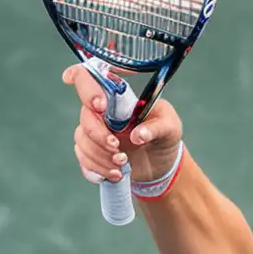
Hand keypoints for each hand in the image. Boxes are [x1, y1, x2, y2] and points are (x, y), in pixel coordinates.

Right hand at [62, 65, 183, 187]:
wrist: (162, 162)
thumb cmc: (165, 134)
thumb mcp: (170, 126)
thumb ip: (156, 127)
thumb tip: (138, 135)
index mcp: (116, 96)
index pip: (88, 78)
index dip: (85, 87)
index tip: (99, 105)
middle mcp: (101, 111)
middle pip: (85, 117)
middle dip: (99, 136)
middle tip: (118, 150)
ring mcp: (95, 131)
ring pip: (82, 140)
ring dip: (100, 157)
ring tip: (123, 166)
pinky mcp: (93, 151)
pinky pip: (83, 159)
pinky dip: (97, 170)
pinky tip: (115, 175)